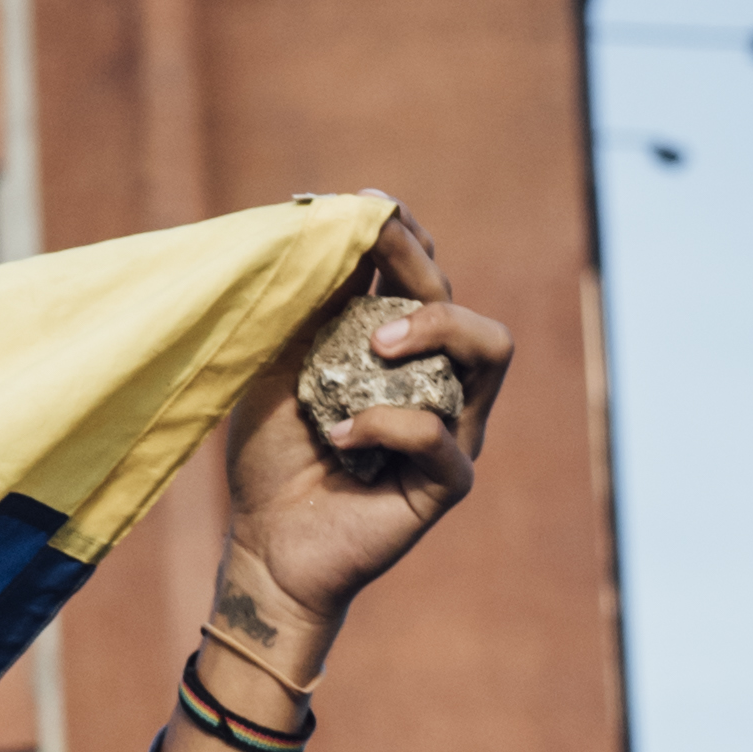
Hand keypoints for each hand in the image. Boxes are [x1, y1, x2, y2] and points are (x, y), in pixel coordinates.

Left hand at [206, 207, 512, 679]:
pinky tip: (337, 432)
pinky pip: (438, 434)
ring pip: (488, 351)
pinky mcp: (446, 482)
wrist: (264, 546)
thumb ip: (311, 309)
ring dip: (434, 327)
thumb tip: (327, 227)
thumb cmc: (272, 457)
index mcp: (401, 350)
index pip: (424, 274)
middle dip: (418, 260)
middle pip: (458, 297)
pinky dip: (385, 423)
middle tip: (374, 242)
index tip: (359, 205)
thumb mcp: (281, 366)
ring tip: (375, 342)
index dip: (404, 233)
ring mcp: (452, 429)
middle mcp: (437, 381)